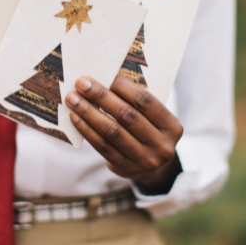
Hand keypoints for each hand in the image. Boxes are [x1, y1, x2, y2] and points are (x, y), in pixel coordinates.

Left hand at [65, 76, 182, 194]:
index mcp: (172, 127)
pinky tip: (75, 118)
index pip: (146, 102)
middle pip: (127, 116)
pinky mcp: (125, 169)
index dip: (124, 87)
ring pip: (112, 132)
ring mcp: (144, 160)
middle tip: (81, 83)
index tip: (105, 75)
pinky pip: (102, 146)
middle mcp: (162, 146)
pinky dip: (87, 130)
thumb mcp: (151, 118)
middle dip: (101, 97)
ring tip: (73, 99)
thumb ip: (134, 101)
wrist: (149, 166)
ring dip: (89, 112)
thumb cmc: (147, 130)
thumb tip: (105, 78)